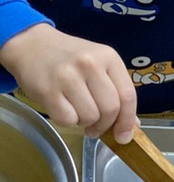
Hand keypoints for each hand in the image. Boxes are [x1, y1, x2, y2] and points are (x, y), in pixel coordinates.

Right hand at [0, 23, 137, 140]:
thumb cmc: (70, 58)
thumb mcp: (99, 64)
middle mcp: (90, 64)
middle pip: (110, 109)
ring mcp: (68, 77)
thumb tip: (132, 125)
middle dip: (105, 125)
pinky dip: (67, 122)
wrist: (32, 46)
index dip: (128, 121)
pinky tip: (63, 109)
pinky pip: (67, 120)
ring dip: (85, 122)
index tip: (124, 135)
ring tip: (77, 112)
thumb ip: (117, 91)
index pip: (127, 95)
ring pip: (90, 117)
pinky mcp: (48, 91)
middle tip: (96, 127)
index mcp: (108, 57)